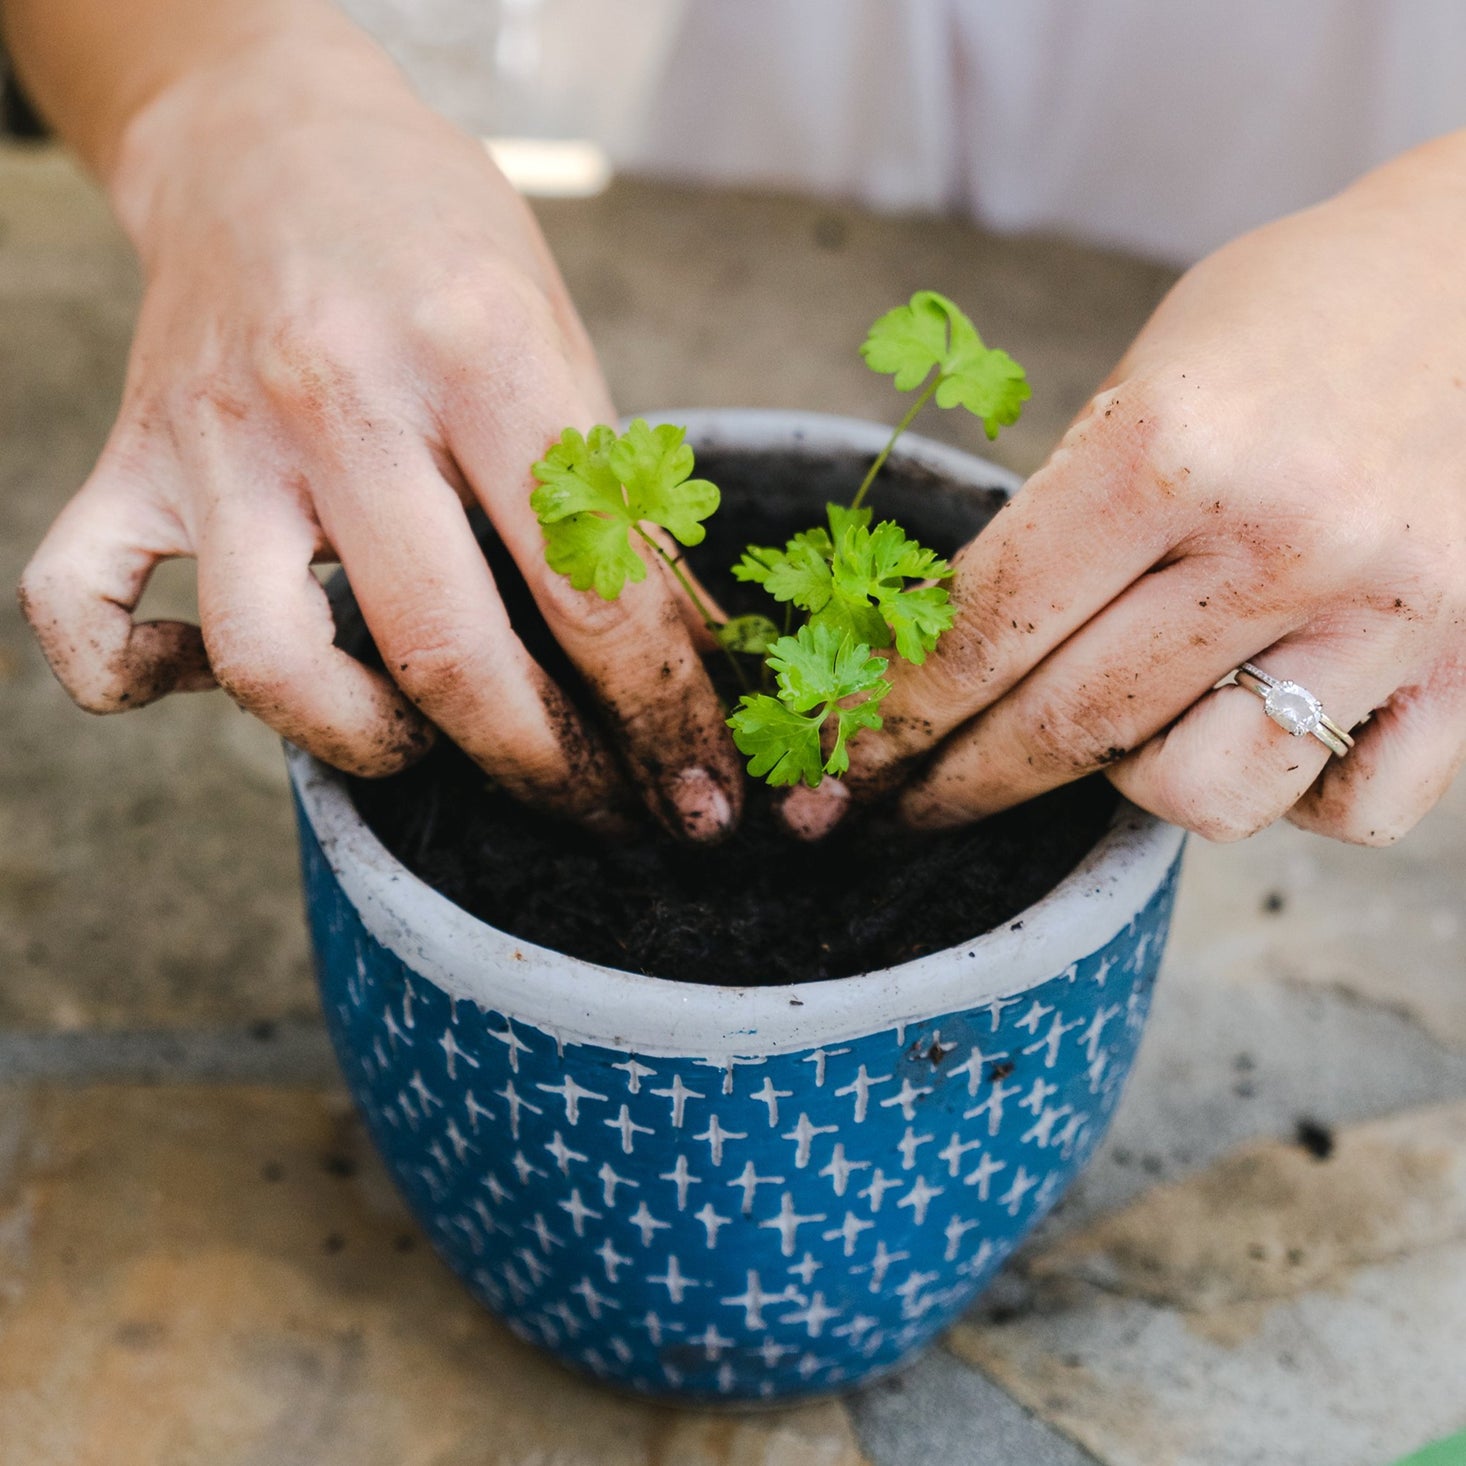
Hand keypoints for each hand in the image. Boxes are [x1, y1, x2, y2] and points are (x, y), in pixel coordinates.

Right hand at [17, 32, 740, 839]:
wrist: (272, 133)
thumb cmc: (444, 246)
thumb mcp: (563, 344)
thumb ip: (612, 505)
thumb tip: (690, 663)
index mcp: (477, 352)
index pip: (589, 585)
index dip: (661, 716)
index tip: (696, 794)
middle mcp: (340, 395)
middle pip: (447, 654)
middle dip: (546, 769)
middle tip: (596, 803)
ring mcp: (219, 437)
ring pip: (271, 665)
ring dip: (366, 744)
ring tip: (421, 734)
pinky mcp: (129, 462)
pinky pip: (83, 610)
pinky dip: (136, 678)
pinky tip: (208, 677)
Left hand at [787, 131, 1465, 845]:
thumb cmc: (1277, 326)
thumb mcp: (1133, 386)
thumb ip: (1052, 530)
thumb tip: (945, 670)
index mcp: (1174, 448)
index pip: (990, 628)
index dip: (899, 709)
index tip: (854, 748)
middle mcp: (1287, 540)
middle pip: (1071, 726)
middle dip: (960, 781)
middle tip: (906, 800)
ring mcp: (1390, 615)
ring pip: (1205, 798)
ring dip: (1128, 787)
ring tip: (1115, 735)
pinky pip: (1346, 814)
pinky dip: (1282, 798)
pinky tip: (1254, 735)